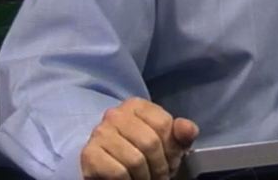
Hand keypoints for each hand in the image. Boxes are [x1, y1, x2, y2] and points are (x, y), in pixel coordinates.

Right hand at [81, 97, 198, 179]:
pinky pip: (118, 172)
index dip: (171, 150)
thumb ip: (182, 135)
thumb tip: (188, 129)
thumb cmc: (143, 155)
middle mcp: (115, 114)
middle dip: (159, 167)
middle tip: (159, 177)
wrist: (110, 173)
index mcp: (137, 105)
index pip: (164, 124)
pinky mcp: (89, 154)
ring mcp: (100, 132)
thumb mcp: (167, 145)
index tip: (170, 163)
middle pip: (150, 142)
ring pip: (135, 160)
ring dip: (144, 177)